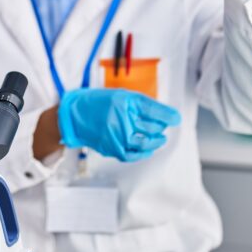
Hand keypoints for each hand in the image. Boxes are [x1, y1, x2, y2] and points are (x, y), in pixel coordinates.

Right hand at [58, 88, 180, 161]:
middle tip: (166, 125)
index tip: (177, 118)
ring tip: (161, 138)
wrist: (75, 115)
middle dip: (161, 126)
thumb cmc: (99, 103)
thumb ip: (141, 104)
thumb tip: (165, 114)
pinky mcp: (111, 148)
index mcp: (123, 103)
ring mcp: (115, 136)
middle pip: (150, 127)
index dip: (167, 115)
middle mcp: (120, 120)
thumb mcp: (121, 96)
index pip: (151, 110)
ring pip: (144, 143)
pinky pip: (132, 155)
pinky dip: (143, 153)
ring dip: (156, 141)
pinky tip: (149, 149)